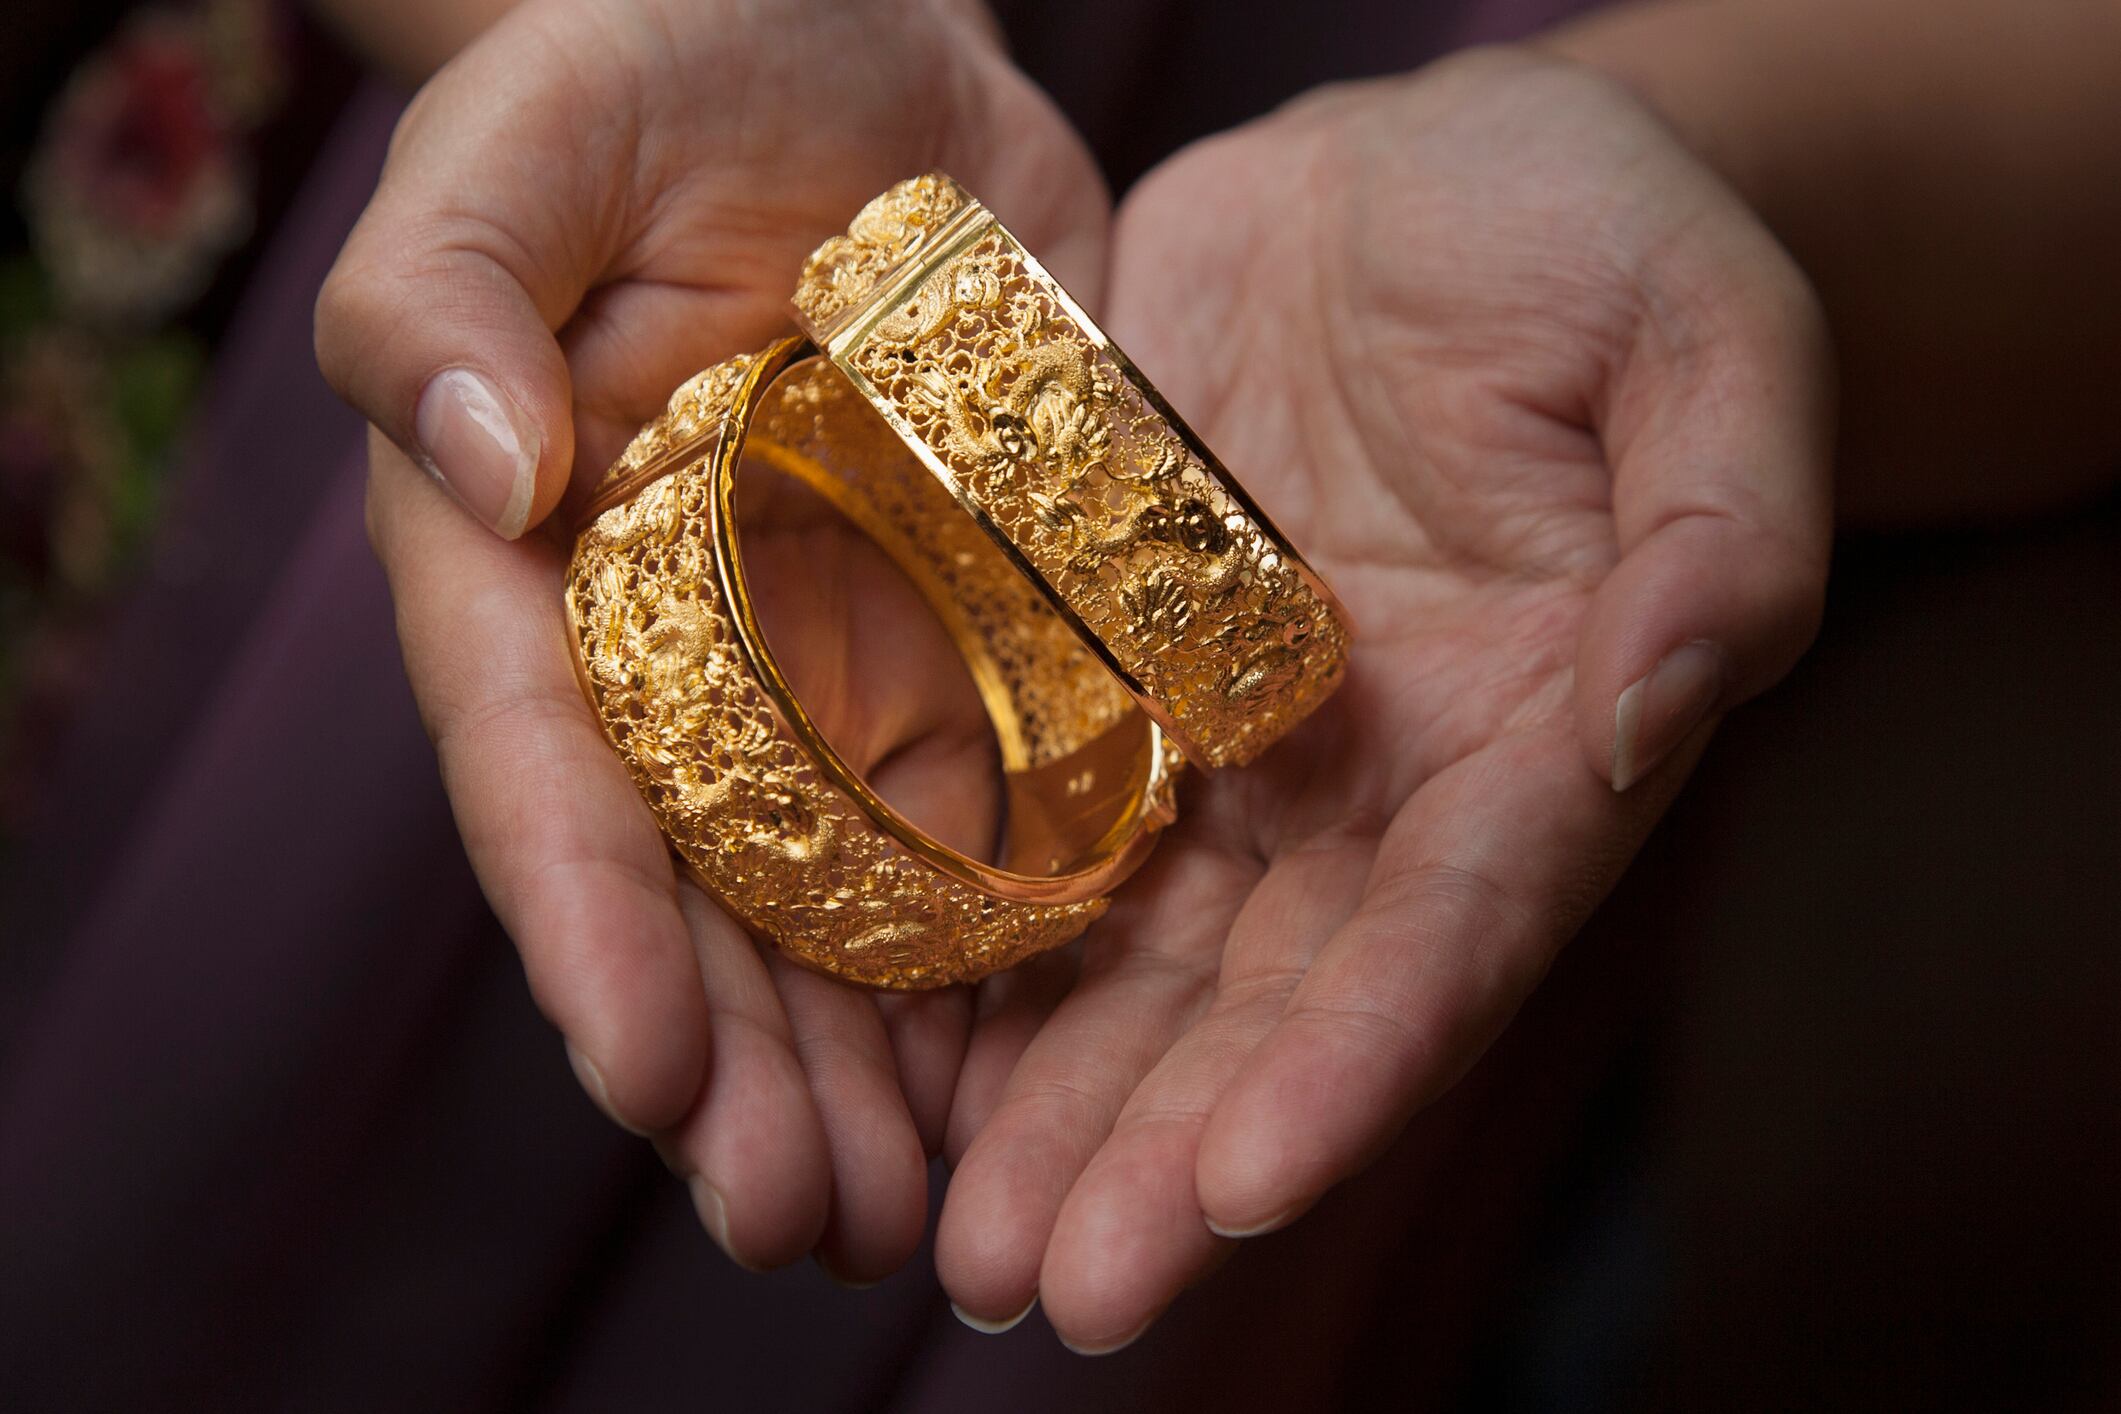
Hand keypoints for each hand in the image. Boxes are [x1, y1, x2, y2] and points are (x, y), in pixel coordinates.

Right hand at [314, 0, 1107, 1282]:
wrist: (850, 55)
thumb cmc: (652, 67)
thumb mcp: (526, 135)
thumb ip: (450, 286)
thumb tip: (478, 467)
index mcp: (545, 572)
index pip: (552, 772)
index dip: (595, 928)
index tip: (647, 1070)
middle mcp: (686, 655)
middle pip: (704, 895)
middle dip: (745, 1068)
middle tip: (802, 1220)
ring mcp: (837, 660)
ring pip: (847, 901)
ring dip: (877, 1068)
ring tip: (919, 1217)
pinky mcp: (977, 632)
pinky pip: (991, 809)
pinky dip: (1010, 947)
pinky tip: (1045, 1069)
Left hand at [932, 47, 1831, 1348]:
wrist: (1418, 177)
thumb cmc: (1596, 233)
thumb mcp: (1704, 342)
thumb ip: (1722, 534)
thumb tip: (1668, 704)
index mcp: (1531, 741)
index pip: (1448, 931)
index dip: (1352, 1062)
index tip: (1245, 1186)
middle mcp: (1373, 784)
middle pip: (1268, 995)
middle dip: (1163, 1147)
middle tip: (1053, 1285)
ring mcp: (1229, 739)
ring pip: (1134, 952)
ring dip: (1048, 1102)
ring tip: (957, 1242)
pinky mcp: (1108, 665)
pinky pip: (1026, 816)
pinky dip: (961, 938)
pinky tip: (879, 1052)